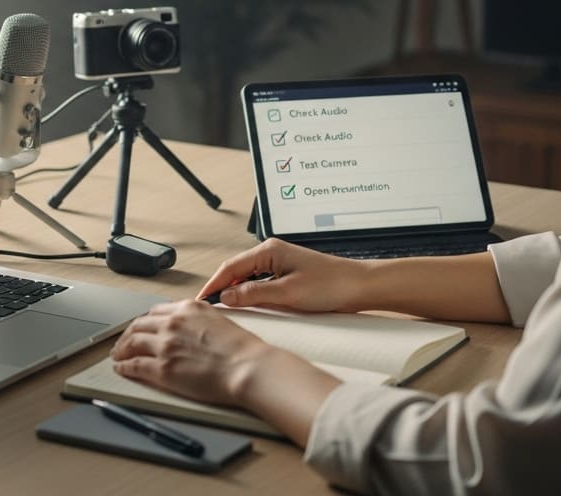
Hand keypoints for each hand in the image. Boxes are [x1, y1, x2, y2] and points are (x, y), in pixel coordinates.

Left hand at [110, 298, 343, 445]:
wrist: (247, 366)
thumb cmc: (241, 348)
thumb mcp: (217, 319)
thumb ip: (197, 319)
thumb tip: (188, 326)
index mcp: (187, 308)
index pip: (155, 312)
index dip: (143, 322)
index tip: (140, 328)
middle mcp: (172, 322)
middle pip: (138, 325)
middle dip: (127, 334)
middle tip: (123, 342)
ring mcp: (165, 345)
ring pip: (131, 343)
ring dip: (121, 349)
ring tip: (117, 355)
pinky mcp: (162, 368)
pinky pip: (134, 365)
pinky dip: (124, 366)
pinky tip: (121, 368)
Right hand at [198, 238, 369, 311]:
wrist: (359, 287)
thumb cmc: (331, 285)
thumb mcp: (288, 293)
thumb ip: (254, 294)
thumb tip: (226, 296)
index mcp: (269, 250)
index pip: (230, 267)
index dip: (213, 284)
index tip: (201, 301)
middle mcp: (272, 253)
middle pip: (236, 271)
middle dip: (221, 288)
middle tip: (207, 309)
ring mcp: (280, 263)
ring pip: (247, 278)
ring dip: (235, 292)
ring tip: (223, 310)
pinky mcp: (288, 275)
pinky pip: (260, 283)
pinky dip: (249, 294)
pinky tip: (247, 307)